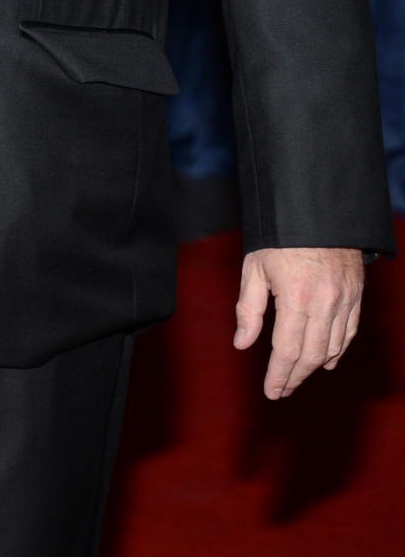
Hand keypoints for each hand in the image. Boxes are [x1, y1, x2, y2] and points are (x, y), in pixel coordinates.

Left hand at [233, 246, 363, 398]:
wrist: (316, 208)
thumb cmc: (278, 236)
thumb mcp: (254, 267)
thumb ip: (248, 308)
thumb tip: (242, 343)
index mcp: (296, 296)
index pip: (287, 350)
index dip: (278, 375)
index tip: (271, 391)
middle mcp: (325, 302)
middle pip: (311, 355)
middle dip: (295, 377)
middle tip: (281, 390)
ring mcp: (345, 298)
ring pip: (332, 347)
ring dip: (314, 367)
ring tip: (297, 377)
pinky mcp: (356, 293)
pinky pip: (349, 331)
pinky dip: (338, 350)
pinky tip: (326, 361)